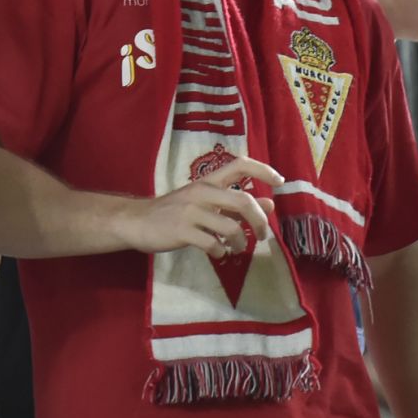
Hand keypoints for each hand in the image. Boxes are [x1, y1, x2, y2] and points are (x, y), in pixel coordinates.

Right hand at [113, 156, 282, 255]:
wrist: (137, 221)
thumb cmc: (175, 211)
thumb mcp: (206, 202)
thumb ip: (235, 203)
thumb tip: (270, 205)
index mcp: (208, 181)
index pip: (239, 164)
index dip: (263, 170)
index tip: (280, 182)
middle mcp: (202, 192)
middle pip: (243, 201)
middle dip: (260, 221)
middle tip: (264, 235)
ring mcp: (191, 212)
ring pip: (230, 227)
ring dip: (241, 242)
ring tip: (237, 248)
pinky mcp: (182, 231)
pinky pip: (212, 244)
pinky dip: (221, 252)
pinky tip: (218, 253)